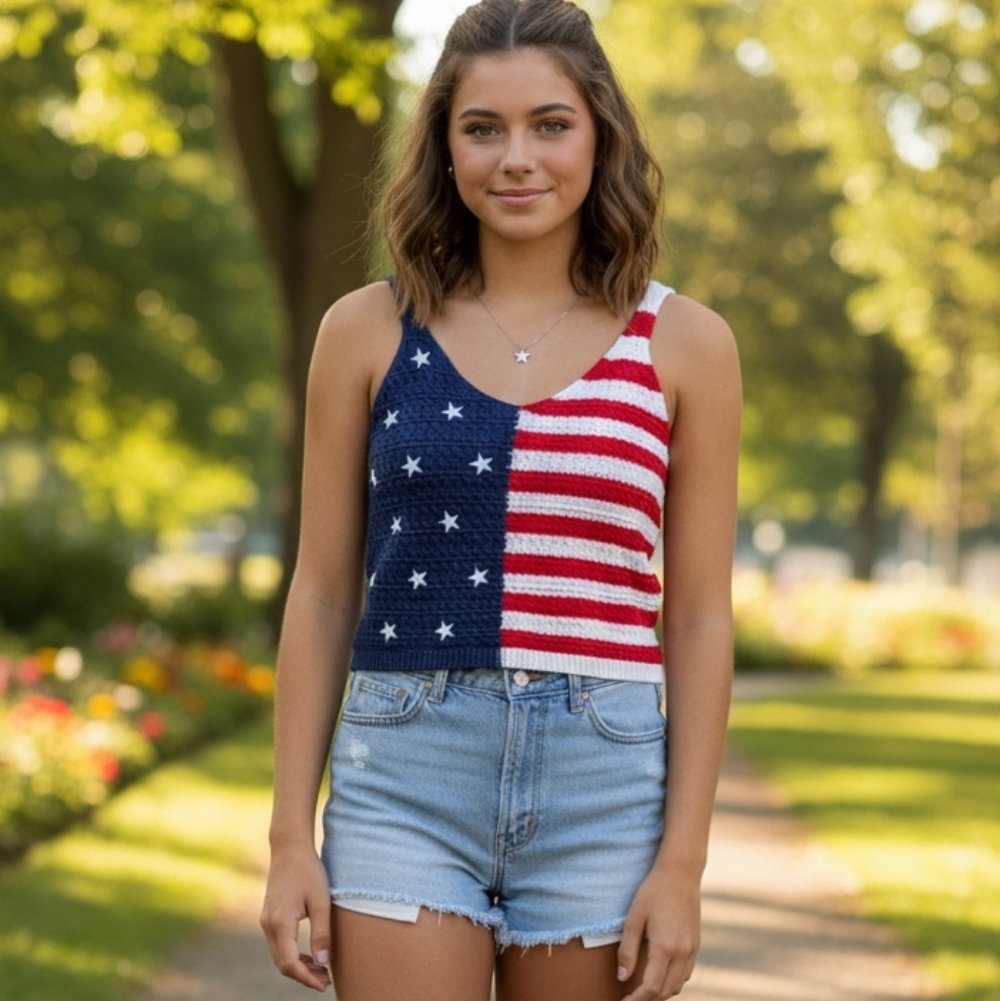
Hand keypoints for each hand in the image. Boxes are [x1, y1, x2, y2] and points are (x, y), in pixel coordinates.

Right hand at [259, 845, 332, 991]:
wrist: (289, 847)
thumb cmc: (308, 870)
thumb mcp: (321, 901)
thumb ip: (322, 932)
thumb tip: (324, 963)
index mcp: (280, 923)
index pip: (290, 963)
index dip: (307, 978)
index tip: (324, 984)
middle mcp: (268, 925)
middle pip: (282, 963)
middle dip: (303, 976)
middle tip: (326, 980)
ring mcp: (266, 920)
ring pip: (279, 954)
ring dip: (298, 966)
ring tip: (321, 970)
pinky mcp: (269, 915)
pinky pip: (278, 944)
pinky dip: (292, 954)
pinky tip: (309, 954)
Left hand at [616, 861, 700, 999]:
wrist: (680, 873)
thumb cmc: (653, 891)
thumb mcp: (634, 917)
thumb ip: (627, 949)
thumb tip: (622, 977)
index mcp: (665, 947)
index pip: (651, 987)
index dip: (636, 1000)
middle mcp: (682, 952)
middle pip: (666, 991)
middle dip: (648, 999)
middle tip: (631, 997)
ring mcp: (692, 949)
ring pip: (679, 984)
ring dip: (662, 991)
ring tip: (643, 988)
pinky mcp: (696, 943)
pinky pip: (686, 972)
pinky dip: (673, 980)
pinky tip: (660, 973)